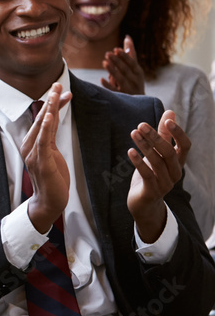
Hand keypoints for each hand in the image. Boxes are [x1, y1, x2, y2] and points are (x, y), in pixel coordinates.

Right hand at [21, 84, 71, 232]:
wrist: (49, 201)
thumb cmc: (52, 179)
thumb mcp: (53, 154)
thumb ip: (50, 139)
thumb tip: (53, 123)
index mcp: (31, 143)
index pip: (43, 119)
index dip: (53, 104)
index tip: (62, 91)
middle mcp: (29, 145)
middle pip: (41, 118)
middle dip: (50, 100)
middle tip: (58, 84)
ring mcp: (33, 153)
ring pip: (42, 125)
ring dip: (50, 108)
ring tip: (57, 93)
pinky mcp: (40, 161)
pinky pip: (43, 140)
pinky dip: (46, 127)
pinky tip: (50, 115)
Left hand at [101, 36, 144, 94]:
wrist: (139, 103)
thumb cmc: (135, 80)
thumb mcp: (135, 68)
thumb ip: (130, 54)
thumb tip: (127, 37)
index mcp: (138, 72)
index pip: (132, 63)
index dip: (124, 56)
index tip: (116, 49)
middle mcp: (135, 80)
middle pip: (125, 69)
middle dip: (116, 61)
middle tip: (107, 53)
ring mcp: (128, 88)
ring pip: (120, 79)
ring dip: (112, 70)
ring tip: (104, 62)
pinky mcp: (122, 96)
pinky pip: (114, 91)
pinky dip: (108, 85)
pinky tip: (101, 79)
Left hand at [127, 110, 188, 241]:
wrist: (144, 203)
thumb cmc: (151, 174)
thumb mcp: (157, 153)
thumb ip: (164, 134)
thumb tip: (170, 112)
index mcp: (178, 162)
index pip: (185, 146)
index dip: (178, 133)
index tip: (167, 120)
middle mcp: (175, 172)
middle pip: (169, 152)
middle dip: (155, 137)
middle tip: (140, 125)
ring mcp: (165, 183)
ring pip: (157, 162)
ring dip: (144, 146)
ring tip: (133, 133)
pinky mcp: (152, 191)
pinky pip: (147, 174)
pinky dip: (138, 162)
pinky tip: (130, 151)